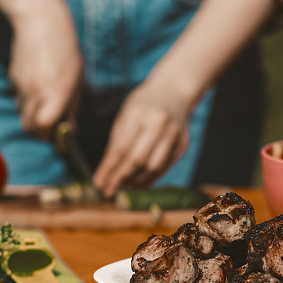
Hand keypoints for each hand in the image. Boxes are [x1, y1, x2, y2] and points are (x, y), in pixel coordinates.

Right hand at [8, 2, 83, 139]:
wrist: (41, 22)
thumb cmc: (66, 49)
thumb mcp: (78, 78)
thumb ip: (73, 105)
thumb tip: (70, 127)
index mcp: (56, 91)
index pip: (45, 126)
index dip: (51, 134)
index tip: (60, 133)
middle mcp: (37, 91)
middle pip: (30, 127)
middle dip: (41, 131)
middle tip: (52, 126)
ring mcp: (22, 85)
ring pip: (23, 115)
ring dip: (33, 118)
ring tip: (46, 106)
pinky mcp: (13, 78)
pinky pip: (19, 100)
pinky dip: (27, 102)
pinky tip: (38, 88)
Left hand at [93, 80, 193, 195]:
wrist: (175, 91)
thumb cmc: (144, 104)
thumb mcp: (126, 114)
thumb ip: (117, 141)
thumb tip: (106, 171)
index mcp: (139, 112)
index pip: (121, 148)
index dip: (109, 168)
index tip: (98, 182)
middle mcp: (159, 123)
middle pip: (138, 160)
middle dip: (120, 179)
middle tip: (108, 191)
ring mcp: (174, 134)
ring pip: (153, 167)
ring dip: (136, 182)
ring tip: (122, 188)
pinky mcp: (183, 144)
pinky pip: (164, 167)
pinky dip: (150, 178)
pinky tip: (138, 183)